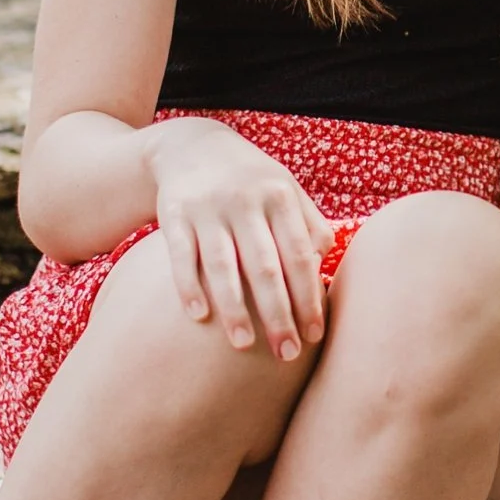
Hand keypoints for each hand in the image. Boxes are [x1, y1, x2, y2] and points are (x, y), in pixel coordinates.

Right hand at [147, 121, 337, 359]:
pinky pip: (181, 255)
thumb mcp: (285, 189)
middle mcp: (245, 200)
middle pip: (264, 268)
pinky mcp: (173, 213)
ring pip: (223, 265)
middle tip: (286, 354)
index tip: (313, 337)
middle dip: (277, 314)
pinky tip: (198, 317)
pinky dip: (188, 286)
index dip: (308, 299)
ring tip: (243, 345)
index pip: (300, 257)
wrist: (192, 145)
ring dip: (234, 308)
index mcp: (280, 196)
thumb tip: (326, 269)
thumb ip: (309, 225)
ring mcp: (207, 207)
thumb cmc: (251, 180)